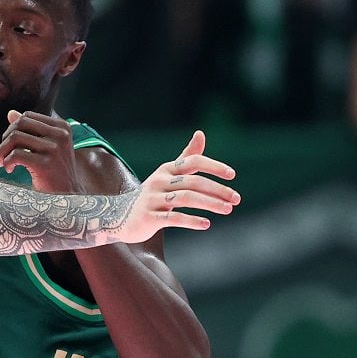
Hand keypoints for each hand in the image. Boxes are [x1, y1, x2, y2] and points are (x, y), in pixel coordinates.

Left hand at [0, 110, 80, 192]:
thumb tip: (11, 113)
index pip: (27, 116)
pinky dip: (7, 162)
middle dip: (6, 138)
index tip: (11, 144)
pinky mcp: (45, 164)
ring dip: (3, 150)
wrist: (67, 196)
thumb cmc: (54, 171)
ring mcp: (54, 149)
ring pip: (15, 138)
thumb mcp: (46, 146)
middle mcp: (60, 135)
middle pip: (20, 124)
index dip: (13, 128)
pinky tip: (9, 169)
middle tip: (4, 153)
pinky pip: (15, 155)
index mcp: (62, 127)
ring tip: (4, 161)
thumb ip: (30, 129)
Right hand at [114, 130, 239, 242]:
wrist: (120, 215)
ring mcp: (153, 200)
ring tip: (227, 210)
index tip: (232, 175)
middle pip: (193, 182)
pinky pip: (173, 218)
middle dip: (217, 190)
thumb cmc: (152, 194)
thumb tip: (201, 133)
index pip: (193, 161)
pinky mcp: (149, 218)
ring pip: (186, 199)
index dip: (213, 166)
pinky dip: (192, 220)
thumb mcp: (168, 174)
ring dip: (210, 204)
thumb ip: (186, 156)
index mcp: (166, 170)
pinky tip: (207, 224)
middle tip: (236, 199)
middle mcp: (159, 182)